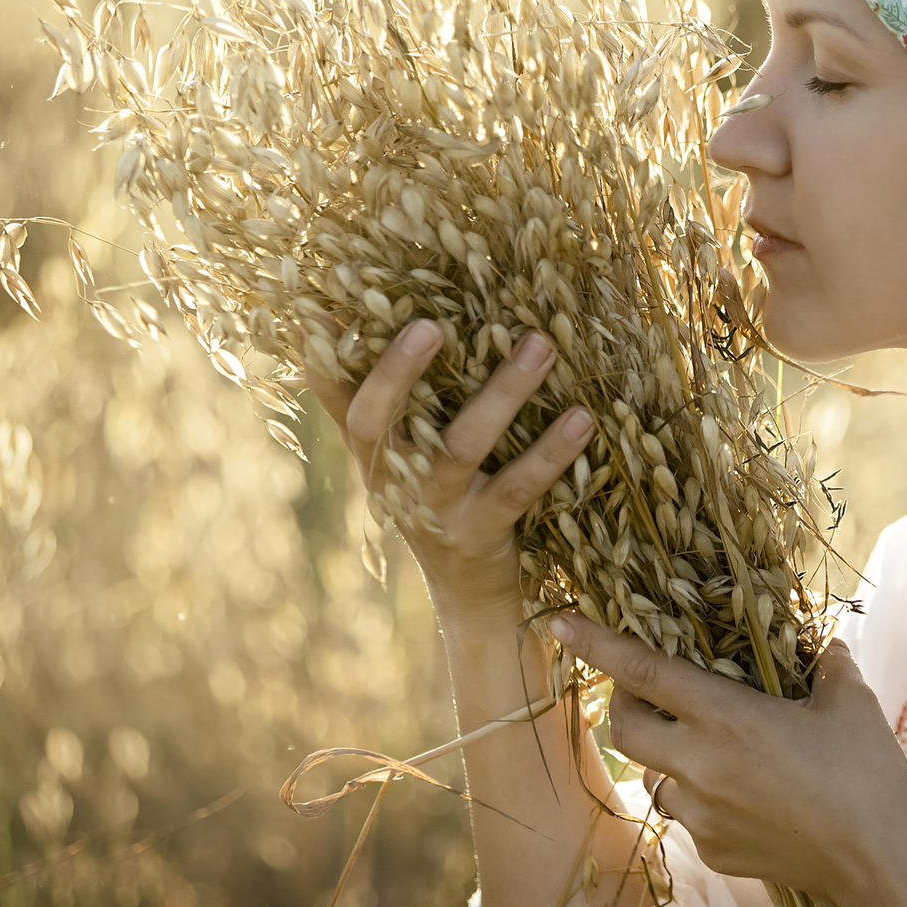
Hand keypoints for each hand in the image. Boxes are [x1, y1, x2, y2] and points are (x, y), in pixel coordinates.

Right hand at [307, 318, 594, 620]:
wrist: (468, 591)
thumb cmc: (432, 497)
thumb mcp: (394, 454)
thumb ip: (370, 396)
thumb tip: (326, 318)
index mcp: (369, 453)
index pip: (335, 402)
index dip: (324, 365)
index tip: (326, 316)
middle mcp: (392, 480)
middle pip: (379, 423)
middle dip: (399, 372)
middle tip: (431, 322)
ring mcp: (436, 510)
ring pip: (463, 446)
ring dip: (504, 391)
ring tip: (539, 344)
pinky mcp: (482, 533)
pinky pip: (520, 487)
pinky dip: (552, 451)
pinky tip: (581, 418)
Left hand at [547, 617, 906, 906]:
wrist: (879, 868)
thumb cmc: (868, 777)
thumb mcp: (852, 704)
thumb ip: (827, 665)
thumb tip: (824, 647)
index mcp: (726, 716)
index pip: (642, 670)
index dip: (596, 643)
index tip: (558, 621)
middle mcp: (699, 764)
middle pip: (623, 728)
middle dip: (622, 703)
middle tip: (645, 691)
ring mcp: (701, 815)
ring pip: (652, 776)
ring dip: (664, 755)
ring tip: (706, 747)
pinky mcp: (713, 852)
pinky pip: (686, 816)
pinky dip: (698, 798)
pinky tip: (741, 795)